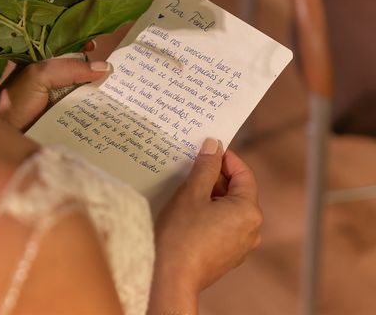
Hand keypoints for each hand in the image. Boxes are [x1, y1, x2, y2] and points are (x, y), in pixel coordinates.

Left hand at [0, 50, 110, 130]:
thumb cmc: (15, 100)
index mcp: (45, 63)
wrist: (3, 133)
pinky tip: (113, 113)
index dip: (85, 46)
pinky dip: (97, 113)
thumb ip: (70, 68)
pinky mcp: (65, 121)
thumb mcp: (40, 75)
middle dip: (99, 72)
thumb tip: (105, 67)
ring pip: (85, 93)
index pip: (70, 50)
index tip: (98, 47)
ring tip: (122, 94)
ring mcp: (60, 101)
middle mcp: (55, 80)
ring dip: (101, 94)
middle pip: (82, 72)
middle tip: (119, 72)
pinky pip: (84, 113)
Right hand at [148, 139, 262, 314]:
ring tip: (187, 189)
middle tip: (192, 167)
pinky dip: (209, 213)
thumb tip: (214, 146)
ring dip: (211, 195)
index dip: (226, 158)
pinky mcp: (228, 256)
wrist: (171, 278)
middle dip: (216, 177)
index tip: (208, 149)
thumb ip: (206, 167)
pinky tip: (188, 211)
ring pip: (229, 209)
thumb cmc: (181, 235)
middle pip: (237, 192)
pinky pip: (223, 226)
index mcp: (248, 211)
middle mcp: (252, 229)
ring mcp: (241, 245)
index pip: (244, 174)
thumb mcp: (192, 193)